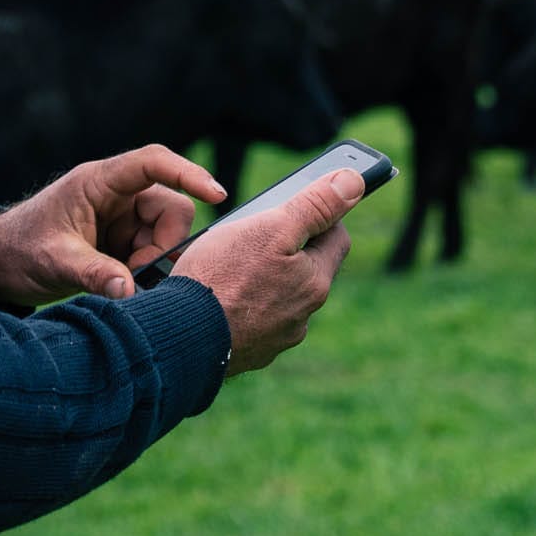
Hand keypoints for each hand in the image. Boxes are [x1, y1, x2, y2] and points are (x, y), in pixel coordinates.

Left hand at [0, 145, 226, 305]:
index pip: (153, 163)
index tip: (215, 194)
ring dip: (153, 261)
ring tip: (120, 281)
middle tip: (134, 274)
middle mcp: (116, 194)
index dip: (187, 173)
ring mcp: (121, 218)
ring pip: (164, 233)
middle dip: (162, 244)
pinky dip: (145, 270)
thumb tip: (130, 291)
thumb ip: (94, 274)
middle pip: (169, 206)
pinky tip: (122, 283)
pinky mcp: (122, 240)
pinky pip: (152, 251)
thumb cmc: (20, 250)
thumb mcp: (55, 261)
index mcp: (99, 182)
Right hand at [169, 169, 361, 374]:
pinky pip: (255, 321)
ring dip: (267, 280)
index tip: (301, 203)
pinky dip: (245, 307)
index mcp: (314, 284)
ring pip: (281, 297)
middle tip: (258, 232)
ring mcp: (275, 338)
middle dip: (290, 248)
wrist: (181, 337)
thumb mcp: (272, 227)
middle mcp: (302, 316)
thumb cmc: (222, 278)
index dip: (322, 214)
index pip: (337, 237)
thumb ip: (315, 205)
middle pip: (307, 269)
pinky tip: (221, 297)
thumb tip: (354, 183)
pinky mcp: (249, 352)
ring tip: (232, 265)